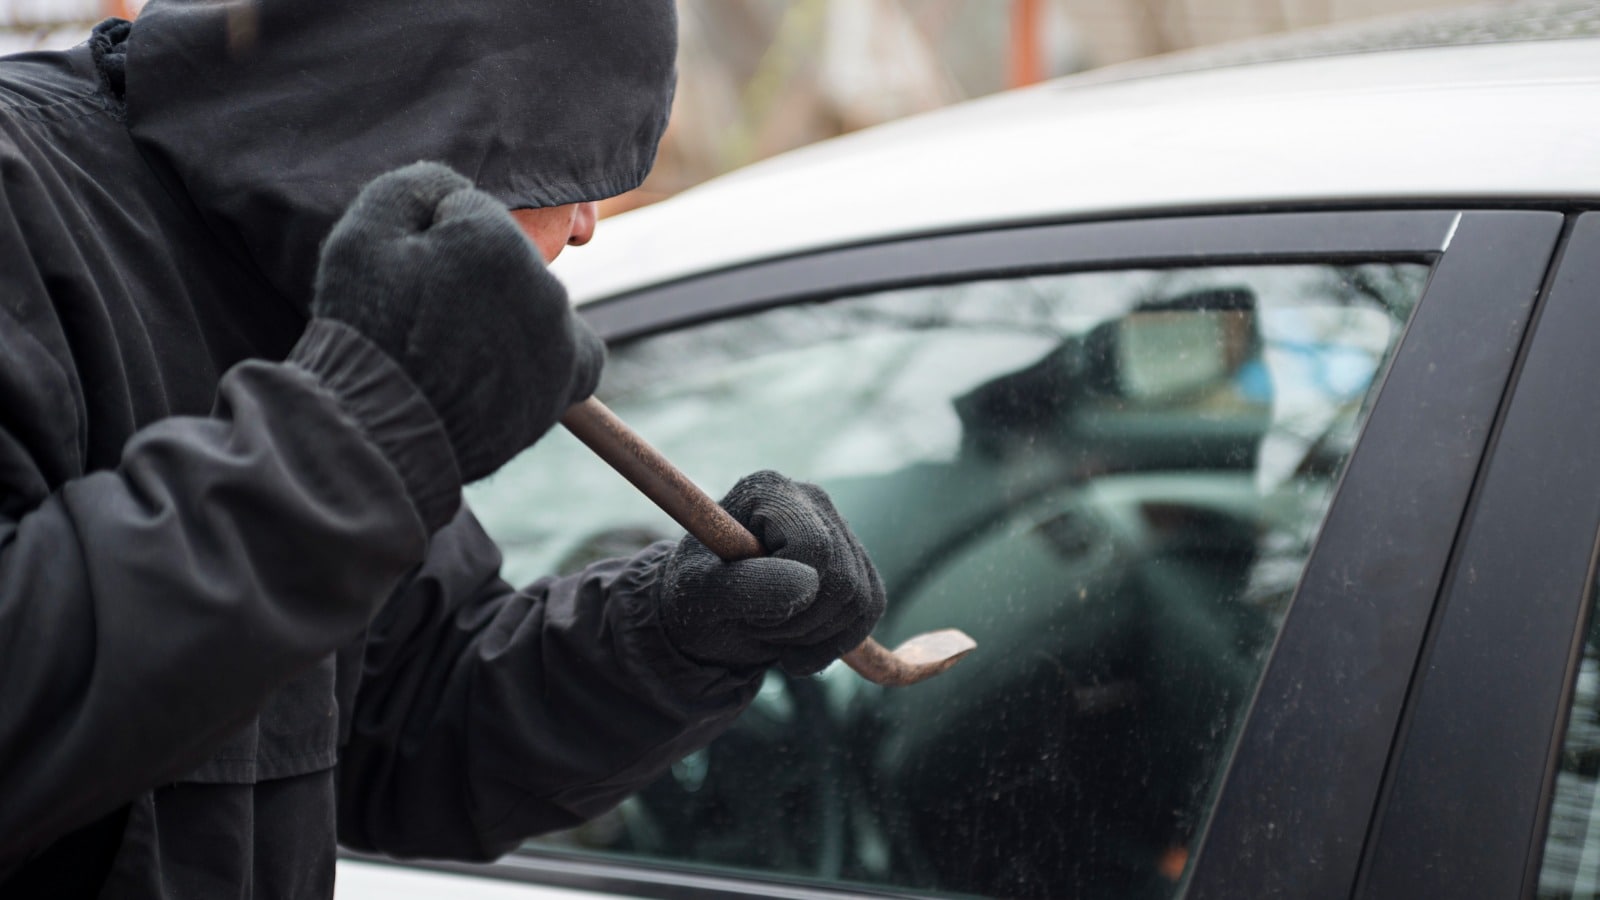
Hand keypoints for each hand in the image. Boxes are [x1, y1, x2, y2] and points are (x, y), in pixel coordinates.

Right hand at [310, 162, 602, 482]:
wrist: (381, 428)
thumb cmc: (366, 330)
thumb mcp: (365, 234)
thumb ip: (417, 185)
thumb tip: (455, 185)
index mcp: (494, 236)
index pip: (471, 212)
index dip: (434, 238)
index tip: (411, 271)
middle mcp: (542, 280)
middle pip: (510, 255)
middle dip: (477, 274)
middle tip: (431, 314)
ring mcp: (560, 333)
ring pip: (538, 298)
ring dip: (510, 311)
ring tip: (458, 346)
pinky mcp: (570, 379)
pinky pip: (576, 347)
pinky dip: (553, 349)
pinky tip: (511, 359)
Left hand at [658, 471, 885, 675]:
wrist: (705, 615)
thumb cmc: (693, 598)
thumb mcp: (700, 596)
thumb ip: (745, 585)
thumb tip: (808, 584)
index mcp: (768, 490)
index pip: (814, 547)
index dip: (790, 591)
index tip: (749, 609)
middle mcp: (810, 499)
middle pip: (844, 576)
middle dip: (803, 620)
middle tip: (759, 627)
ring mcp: (838, 528)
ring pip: (862, 597)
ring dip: (817, 636)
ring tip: (774, 633)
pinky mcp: (855, 559)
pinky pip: (872, 606)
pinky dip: (838, 642)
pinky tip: (799, 647)